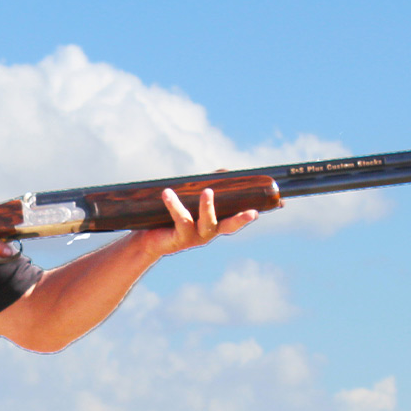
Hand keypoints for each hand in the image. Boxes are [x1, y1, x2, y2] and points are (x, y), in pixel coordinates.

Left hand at [136, 187, 256, 259]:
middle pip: (228, 227)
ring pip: (205, 222)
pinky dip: (174, 205)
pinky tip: (167, 193)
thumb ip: (206, 186)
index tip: (264, 210)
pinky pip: (180, 220)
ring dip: (207, 207)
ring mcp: (195, 238)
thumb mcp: (190, 201)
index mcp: (215, 224)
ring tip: (207, 191)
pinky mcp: (179, 238)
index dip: (248, 216)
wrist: (147, 239)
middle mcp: (208, 233)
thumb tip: (225, 171)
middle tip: (253, 213)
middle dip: (241, 220)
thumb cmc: (172, 217)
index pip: (236, 220)